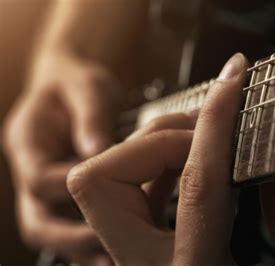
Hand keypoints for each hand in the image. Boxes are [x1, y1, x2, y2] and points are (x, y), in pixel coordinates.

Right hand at [3, 49, 120, 264]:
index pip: (36, 179)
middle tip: (107, 251)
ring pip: (52, 230)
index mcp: (27, 142)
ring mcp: (45, 187)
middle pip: (35, 220)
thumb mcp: (86, 86)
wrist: (73, 85)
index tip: (105, 200)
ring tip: (115, 260)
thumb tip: (98, 149)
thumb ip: (91, 116)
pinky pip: (72, 223)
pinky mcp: (63, 194)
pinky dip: (92, 238)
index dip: (68, 191)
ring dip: (81, 247)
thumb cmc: (77, 81)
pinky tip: (119, 247)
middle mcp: (31, 169)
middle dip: (69, 240)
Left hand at [67, 54, 274, 265]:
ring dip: (159, 146)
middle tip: (213, 124)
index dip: (217, 124)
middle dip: (158, 138)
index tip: (234, 79)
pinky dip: (164, 168)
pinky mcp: (148, 256)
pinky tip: (202, 163)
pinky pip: (134, 197)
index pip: (196, 186)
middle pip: (103, 182)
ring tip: (211, 136)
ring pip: (108, 184)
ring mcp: (139, 265)